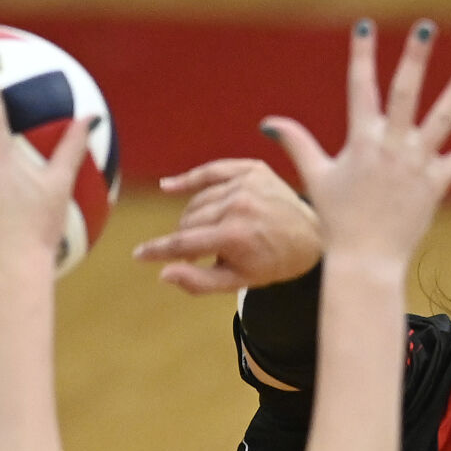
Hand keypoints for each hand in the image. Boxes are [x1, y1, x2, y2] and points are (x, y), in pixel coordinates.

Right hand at [132, 159, 323, 293]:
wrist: (313, 237)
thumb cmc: (274, 263)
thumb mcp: (239, 281)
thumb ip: (199, 281)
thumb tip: (163, 273)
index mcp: (235, 235)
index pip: (184, 242)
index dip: (158, 250)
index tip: (138, 255)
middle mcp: (238, 205)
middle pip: (189, 220)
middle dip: (186, 238)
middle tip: (197, 253)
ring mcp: (245, 183)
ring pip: (198, 200)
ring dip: (195, 217)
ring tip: (211, 232)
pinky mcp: (252, 169)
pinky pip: (211, 172)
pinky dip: (190, 179)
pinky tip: (169, 186)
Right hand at [261, 19, 450, 261]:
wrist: (365, 260)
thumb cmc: (338, 220)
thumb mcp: (315, 177)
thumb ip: (297, 144)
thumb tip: (270, 122)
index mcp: (362, 140)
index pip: (361, 87)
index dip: (362, 55)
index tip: (366, 25)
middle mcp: (391, 147)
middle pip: (406, 92)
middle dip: (415, 57)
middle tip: (426, 25)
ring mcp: (416, 165)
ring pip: (442, 118)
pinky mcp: (436, 185)